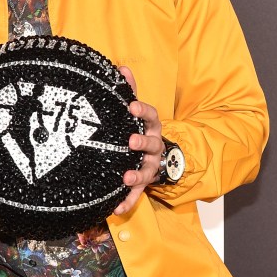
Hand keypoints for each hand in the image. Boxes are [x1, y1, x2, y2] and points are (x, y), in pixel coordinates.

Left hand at [113, 66, 163, 215]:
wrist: (159, 158)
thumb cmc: (141, 131)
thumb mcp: (137, 112)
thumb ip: (129, 91)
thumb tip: (121, 68)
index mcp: (152, 127)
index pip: (151, 115)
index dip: (142, 110)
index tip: (130, 105)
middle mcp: (155, 147)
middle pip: (153, 144)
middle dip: (142, 143)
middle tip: (130, 141)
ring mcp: (151, 167)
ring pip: (147, 171)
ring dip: (137, 175)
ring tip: (126, 178)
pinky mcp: (145, 184)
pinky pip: (137, 195)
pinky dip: (128, 202)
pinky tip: (117, 208)